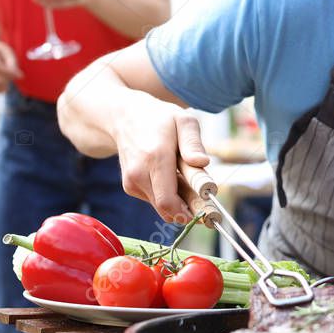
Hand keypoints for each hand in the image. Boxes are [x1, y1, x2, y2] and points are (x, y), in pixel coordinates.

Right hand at [113, 93, 210, 223]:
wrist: (125, 117)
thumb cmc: (160, 119)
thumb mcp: (183, 120)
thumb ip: (193, 143)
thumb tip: (202, 162)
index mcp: (155, 158)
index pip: (168, 202)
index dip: (189, 213)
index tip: (208, 215)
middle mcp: (138, 174)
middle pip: (166, 209)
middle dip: (188, 210)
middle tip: (206, 203)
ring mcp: (131, 182)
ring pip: (161, 207)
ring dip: (179, 201)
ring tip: (186, 178)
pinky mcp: (130, 187)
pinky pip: (155, 200)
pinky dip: (167, 195)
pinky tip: (171, 176)